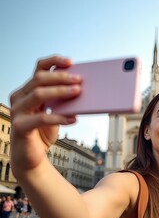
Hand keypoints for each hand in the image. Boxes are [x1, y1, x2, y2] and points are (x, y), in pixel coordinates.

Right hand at [9, 56, 81, 175]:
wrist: (31, 157)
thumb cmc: (43, 131)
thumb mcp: (55, 112)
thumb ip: (62, 100)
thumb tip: (82, 89)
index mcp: (28, 90)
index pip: (39, 68)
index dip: (54, 61)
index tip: (71, 61)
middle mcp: (19, 97)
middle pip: (39, 78)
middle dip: (61, 77)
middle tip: (79, 80)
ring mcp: (17, 111)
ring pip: (38, 94)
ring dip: (60, 91)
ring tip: (78, 92)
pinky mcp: (19, 126)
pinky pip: (41, 118)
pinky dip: (59, 117)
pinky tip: (74, 119)